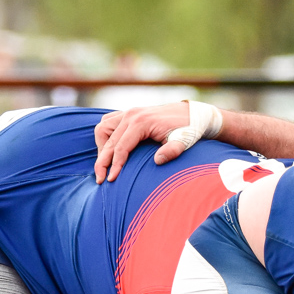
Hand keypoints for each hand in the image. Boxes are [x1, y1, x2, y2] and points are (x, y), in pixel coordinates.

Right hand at [94, 102, 217, 183]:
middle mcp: (132, 115)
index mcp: (142, 122)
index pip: (121, 147)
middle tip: (101, 180)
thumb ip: (173, 150)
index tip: (111, 180)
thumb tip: (158, 161)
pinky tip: (109, 150)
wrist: (192, 115)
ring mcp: (129, 112)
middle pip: (108, 141)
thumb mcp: (185, 141)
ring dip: (101, 147)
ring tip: (104, 165)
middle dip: (102, 161)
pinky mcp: (129, 114)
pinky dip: (105, 136)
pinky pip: (108, 122)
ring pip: (103, 129)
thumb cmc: (188, 130)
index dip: (114, 165)